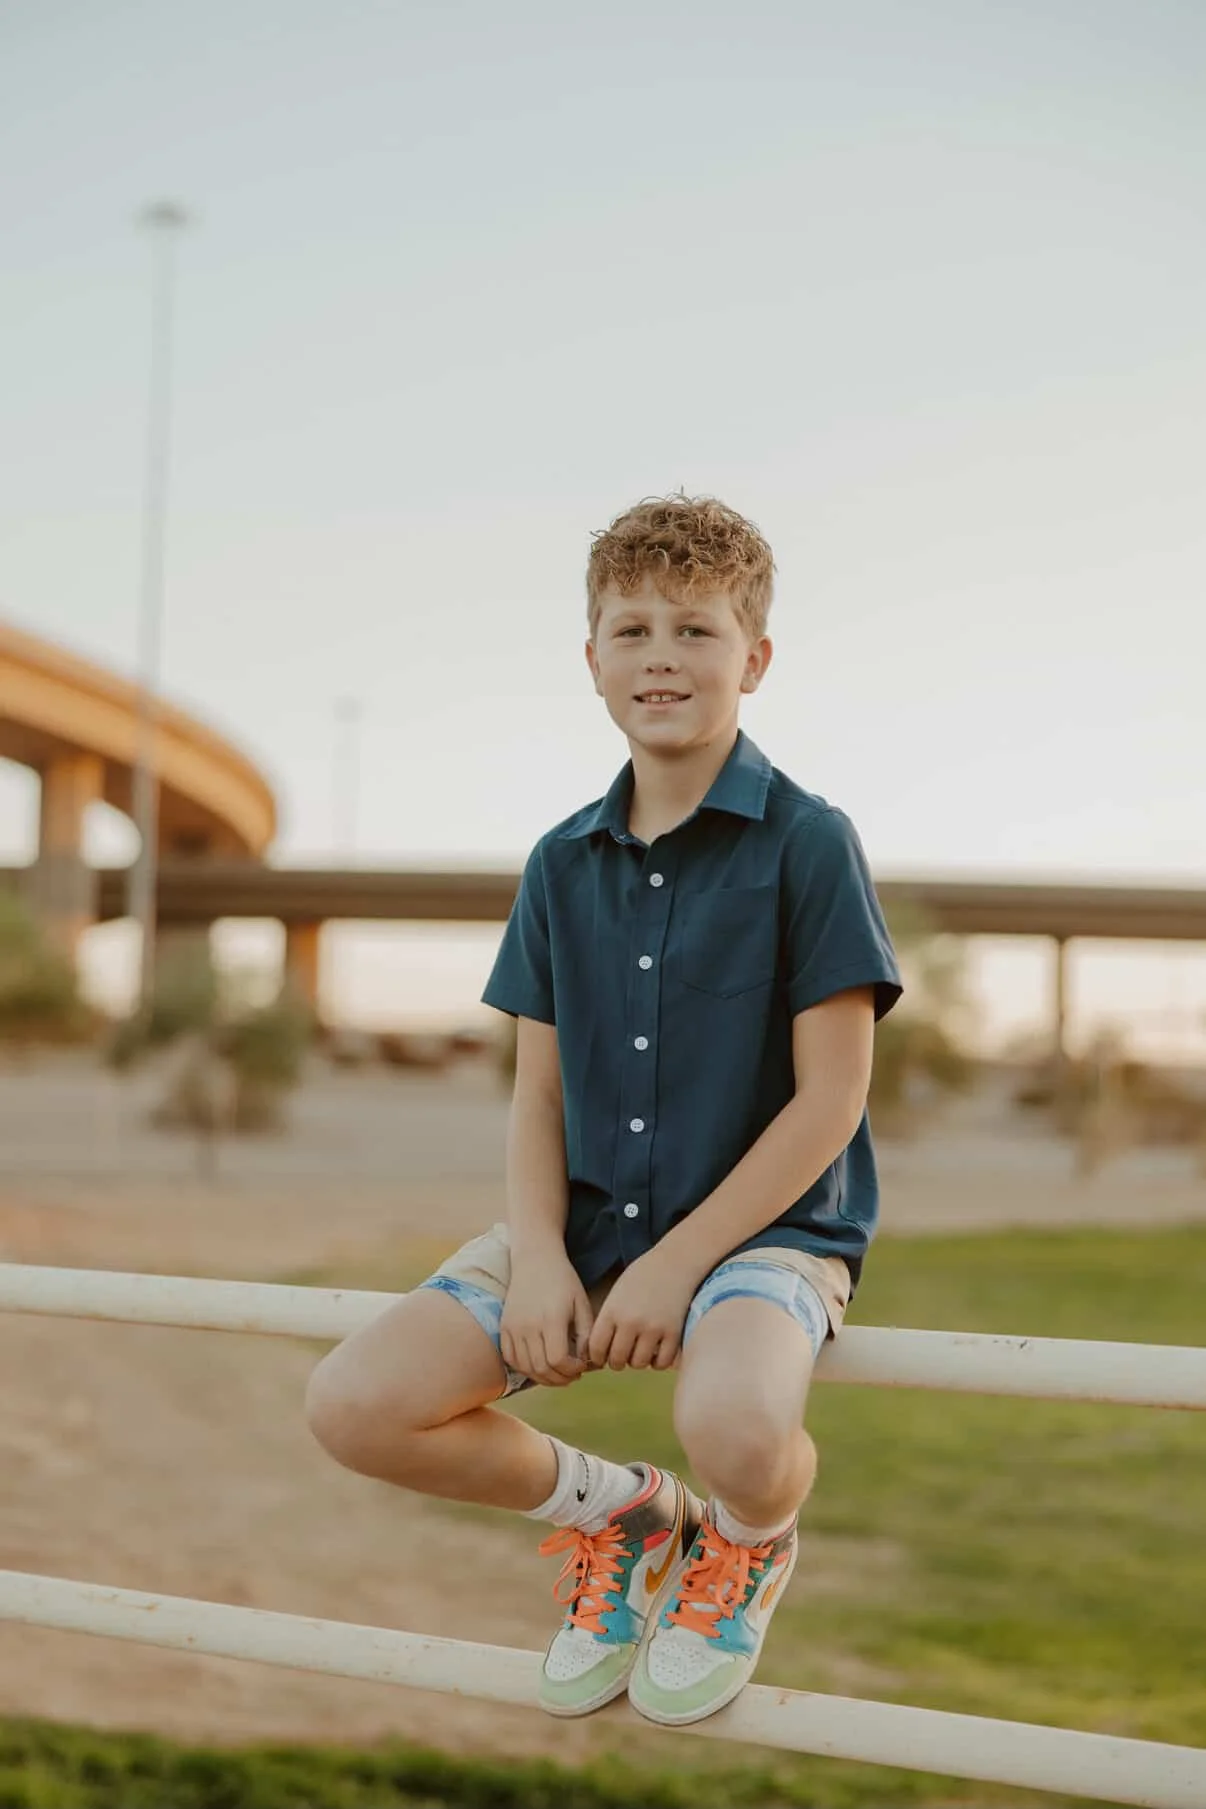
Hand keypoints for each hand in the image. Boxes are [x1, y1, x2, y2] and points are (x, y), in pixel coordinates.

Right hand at [500, 1249, 593, 1387]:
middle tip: (573, 1375)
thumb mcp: (581, 1303)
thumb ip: (586, 1334)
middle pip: (541, 1368)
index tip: (582, 1366)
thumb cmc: (563, 1280)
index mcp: (551, 1319)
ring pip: (525, 1367)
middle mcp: (529, 1326)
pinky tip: (538, 1365)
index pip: (558, 1360)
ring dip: (543, 1377)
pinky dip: (524, 1368)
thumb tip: (587, 1361)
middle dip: (560, 1378)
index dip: (572, 1370)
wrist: (535, 1259)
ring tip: (558, 1373)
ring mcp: (513, 1327)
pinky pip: (510, 1358)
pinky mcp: (504, 1327)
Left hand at [587, 1246, 697, 1372]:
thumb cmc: (643, 1276)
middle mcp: (631, 1322)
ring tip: (639, 1349)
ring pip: (638, 1364)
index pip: (596, 1348)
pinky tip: (656, 1351)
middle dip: (616, 1361)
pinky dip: (657, 1362)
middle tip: (621, 1354)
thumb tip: (599, 1352)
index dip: (596, 1356)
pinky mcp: (673, 1333)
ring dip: (637, 1360)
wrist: (676, 1262)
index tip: (601, 1355)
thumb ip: (608, 1320)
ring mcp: (653, 1329)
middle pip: (616, 1360)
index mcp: (612, 1310)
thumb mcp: (617, 1294)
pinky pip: (661, 1363)